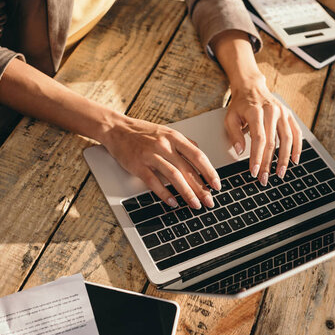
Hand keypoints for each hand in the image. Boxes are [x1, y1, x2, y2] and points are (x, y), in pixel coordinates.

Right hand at [100, 114, 220, 208]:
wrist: (117, 129)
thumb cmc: (142, 132)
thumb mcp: (167, 132)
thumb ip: (184, 143)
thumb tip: (200, 155)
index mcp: (174, 137)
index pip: (198, 156)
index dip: (210, 172)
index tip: (217, 185)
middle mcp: (164, 145)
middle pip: (188, 169)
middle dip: (201, 188)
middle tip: (209, 201)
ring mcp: (151, 155)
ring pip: (174, 176)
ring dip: (187, 192)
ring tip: (195, 204)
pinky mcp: (138, 165)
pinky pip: (154, 182)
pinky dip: (165, 194)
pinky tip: (173, 202)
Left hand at [225, 74, 302, 184]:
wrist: (252, 87)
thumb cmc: (240, 105)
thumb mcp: (230, 117)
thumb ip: (234, 134)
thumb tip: (240, 151)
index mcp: (255, 112)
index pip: (258, 138)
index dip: (257, 157)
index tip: (254, 171)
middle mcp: (271, 111)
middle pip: (272, 142)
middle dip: (268, 163)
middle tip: (264, 178)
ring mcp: (282, 112)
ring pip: (287, 138)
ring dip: (284, 158)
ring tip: (280, 173)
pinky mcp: (289, 114)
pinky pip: (296, 132)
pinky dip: (297, 147)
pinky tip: (294, 160)